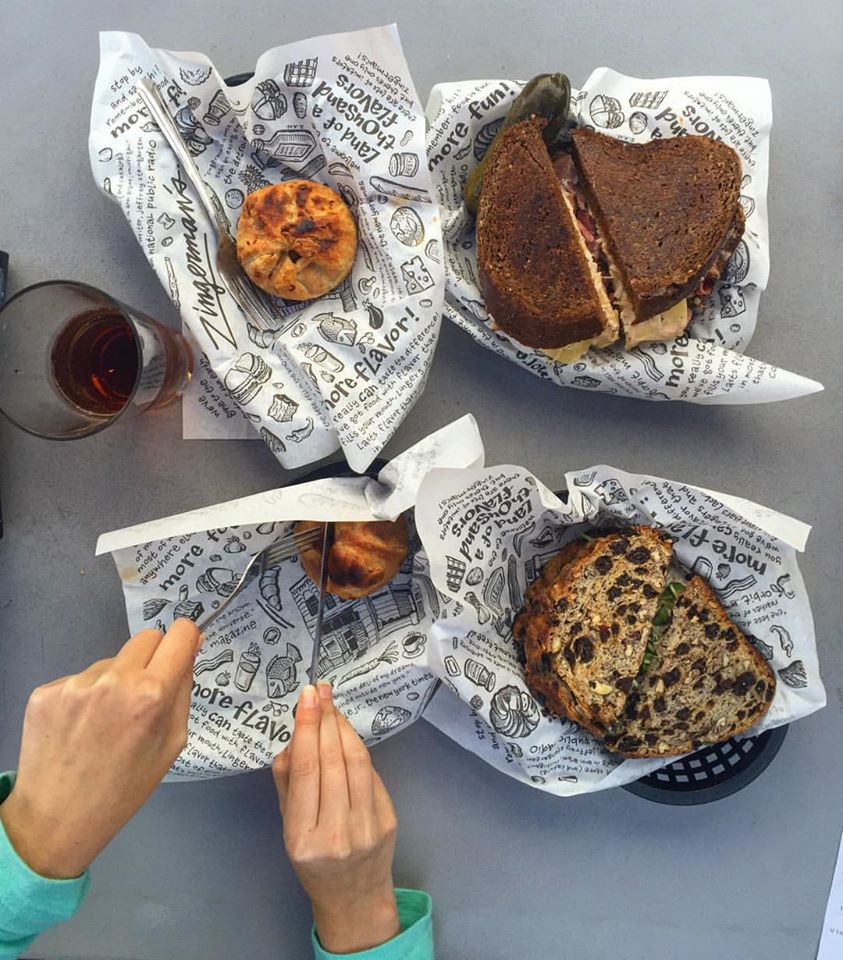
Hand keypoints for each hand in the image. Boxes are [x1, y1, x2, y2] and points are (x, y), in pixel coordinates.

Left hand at [0, 619, 199, 878]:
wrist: (55, 820)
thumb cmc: (124, 789)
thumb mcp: (172, 744)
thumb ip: (183, 692)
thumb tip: (190, 648)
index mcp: (151, 694)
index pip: (180, 634)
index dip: (186, 640)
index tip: (183, 652)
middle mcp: (113, 680)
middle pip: (146, 637)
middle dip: (153, 658)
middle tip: (144, 694)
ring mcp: (75, 684)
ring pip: (111, 661)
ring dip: (116, 682)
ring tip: (104, 723)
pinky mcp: (45, 691)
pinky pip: (80, 679)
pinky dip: (85, 696)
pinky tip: (79, 727)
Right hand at [272, 683, 399, 953]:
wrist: (353, 898)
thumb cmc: (313, 860)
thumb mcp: (288, 827)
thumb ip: (287, 783)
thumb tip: (294, 737)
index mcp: (302, 837)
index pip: (305, 771)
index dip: (307, 729)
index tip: (306, 697)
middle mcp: (336, 833)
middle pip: (332, 762)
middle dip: (325, 719)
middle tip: (320, 690)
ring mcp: (366, 829)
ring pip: (357, 763)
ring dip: (344, 728)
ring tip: (332, 706)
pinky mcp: (388, 822)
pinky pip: (372, 775)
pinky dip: (358, 749)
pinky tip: (347, 734)